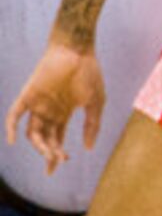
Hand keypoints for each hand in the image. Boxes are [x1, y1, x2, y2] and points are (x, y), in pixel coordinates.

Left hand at [4, 40, 104, 174]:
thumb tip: (88, 148)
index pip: (56, 139)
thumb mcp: (97, 102)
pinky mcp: (28, 96)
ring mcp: (37, 105)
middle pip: (44, 140)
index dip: (57, 155)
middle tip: (58, 161)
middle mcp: (48, 112)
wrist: (77, 49)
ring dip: (39, 145)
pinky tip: (12, 140)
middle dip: (50, 153)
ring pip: (32, 133)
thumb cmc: (89, 72)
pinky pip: (14, 114)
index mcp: (63, 113)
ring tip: (50, 153)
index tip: (60, 166)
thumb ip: (93, 124)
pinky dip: (10, 127)